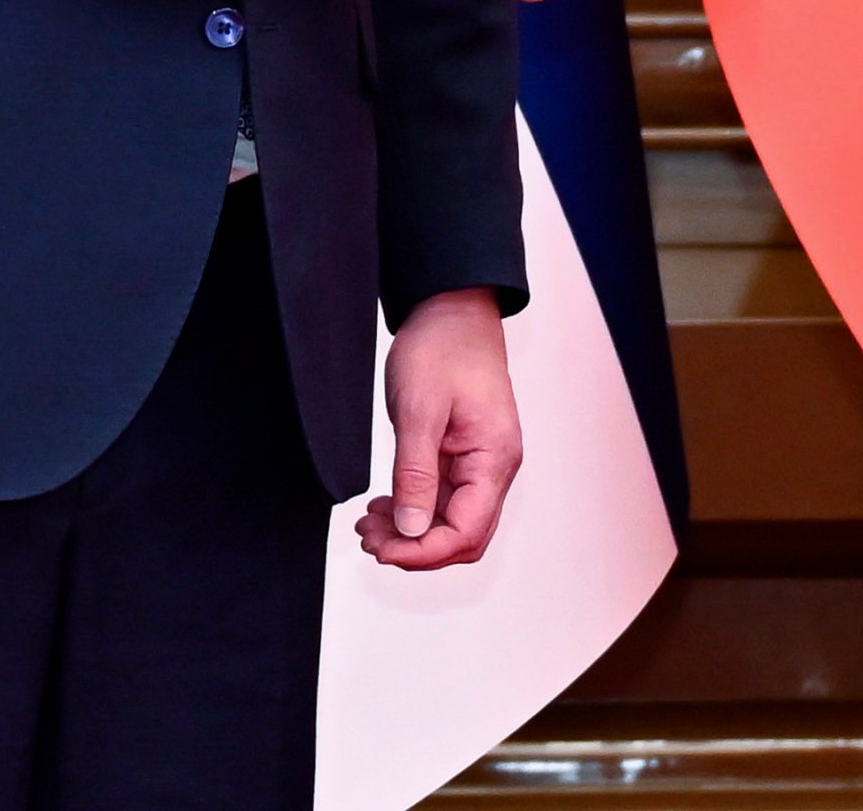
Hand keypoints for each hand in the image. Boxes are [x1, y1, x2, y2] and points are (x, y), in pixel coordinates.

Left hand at [353, 289, 519, 567]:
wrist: (453, 310)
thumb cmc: (442, 348)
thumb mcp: (420, 409)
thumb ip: (416, 473)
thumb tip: (411, 529)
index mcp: (494, 457)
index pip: (466, 531)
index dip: (423, 552)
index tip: (382, 550)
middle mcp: (495, 466)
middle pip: (463, 536)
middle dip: (415, 548)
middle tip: (369, 539)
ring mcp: (481, 462)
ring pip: (450, 522)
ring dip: (410, 533)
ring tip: (368, 524)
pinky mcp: (464, 456)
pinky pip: (443, 499)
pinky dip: (413, 511)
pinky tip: (383, 507)